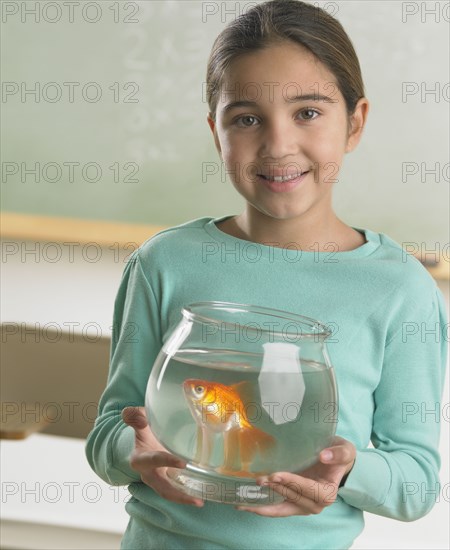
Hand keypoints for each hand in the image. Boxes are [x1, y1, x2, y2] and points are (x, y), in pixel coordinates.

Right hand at [122, 406, 203, 506]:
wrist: (143, 434)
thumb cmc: (144, 426)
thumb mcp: (138, 418)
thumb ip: (134, 416)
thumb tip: (141, 418)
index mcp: (140, 458)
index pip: (154, 460)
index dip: (167, 461)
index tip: (183, 463)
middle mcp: (148, 473)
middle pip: (162, 488)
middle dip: (178, 495)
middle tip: (196, 500)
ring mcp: (159, 478)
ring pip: (170, 493)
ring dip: (184, 498)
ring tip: (201, 502)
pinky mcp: (168, 478)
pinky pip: (177, 488)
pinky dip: (188, 492)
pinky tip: (203, 492)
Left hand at [237, 436, 354, 516]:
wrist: (336, 460)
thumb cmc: (340, 454)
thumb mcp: (345, 450)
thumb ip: (338, 453)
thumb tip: (324, 456)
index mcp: (328, 492)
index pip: (310, 490)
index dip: (293, 483)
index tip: (276, 475)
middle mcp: (316, 503)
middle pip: (293, 498)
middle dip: (275, 489)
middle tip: (258, 479)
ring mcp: (303, 505)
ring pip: (282, 508)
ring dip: (264, 504)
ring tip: (244, 501)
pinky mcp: (294, 503)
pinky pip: (278, 508)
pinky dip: (264, 508)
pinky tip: (247, 505)